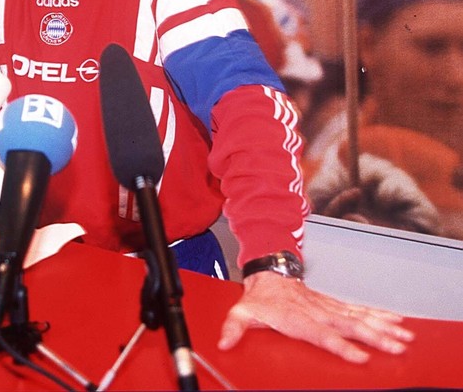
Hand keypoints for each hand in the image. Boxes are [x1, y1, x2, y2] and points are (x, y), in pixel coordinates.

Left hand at [218, 272, 413, 362]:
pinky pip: (360, 311)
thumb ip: (233, 328)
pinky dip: (380, 316)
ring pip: (359, 317)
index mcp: (298, 318)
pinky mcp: (335, 305)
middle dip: (374, 337)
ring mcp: (328, 308)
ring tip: (405, 336)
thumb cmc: (260, 297)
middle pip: (349, 326)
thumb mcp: (242, 311)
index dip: (340, 345)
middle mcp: (317, 312)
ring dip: (383, 327)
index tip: (360, 356)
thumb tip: (224, 344)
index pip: (322, 334)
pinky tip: (397, 322)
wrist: (270, 271)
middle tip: (396, 347)